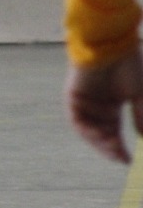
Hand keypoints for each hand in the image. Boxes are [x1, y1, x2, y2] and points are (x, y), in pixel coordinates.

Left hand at [65, 49, 142, 163]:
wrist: (113, 45)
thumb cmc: (129, 66)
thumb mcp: (140, 96)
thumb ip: (141, 117)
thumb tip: (142, 140)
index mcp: (112, 104)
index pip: (114, 131)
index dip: (120, 147)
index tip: (129, 161)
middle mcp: (96, 105)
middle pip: (100, 133)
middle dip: (110, 148)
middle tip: (121, 159)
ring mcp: (84, 102)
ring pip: (89, 130)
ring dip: (100, 142)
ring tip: (114, 150)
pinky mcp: (73, 98)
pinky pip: (78, 121)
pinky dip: (88, 132)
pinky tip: (102, 138)